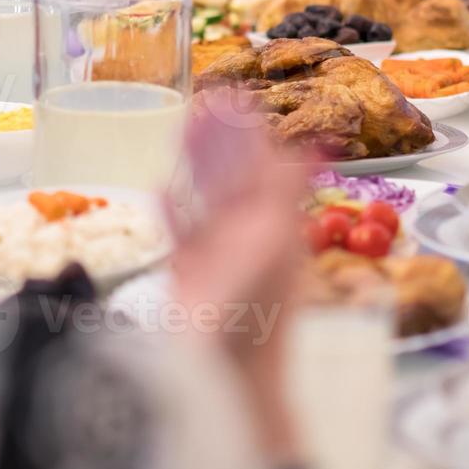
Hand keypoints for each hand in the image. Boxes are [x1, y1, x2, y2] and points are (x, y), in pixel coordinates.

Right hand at [167, 90, 309, 457]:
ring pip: (206, 196)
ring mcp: (219, 254)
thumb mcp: (274, 244)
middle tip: (206, 98)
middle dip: (221, 137)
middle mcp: (249, 235)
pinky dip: (173, 209)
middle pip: (233, 174)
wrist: (225, 374)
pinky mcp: (191, 276)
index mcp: (275, 225)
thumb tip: (305, 149)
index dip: (250, 130)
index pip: (262, 165)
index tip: (236, 94)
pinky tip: (162, 187)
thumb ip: (284, 195)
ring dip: (195, 161)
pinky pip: (181, 234)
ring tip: (184, 125)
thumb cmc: (254, 313)